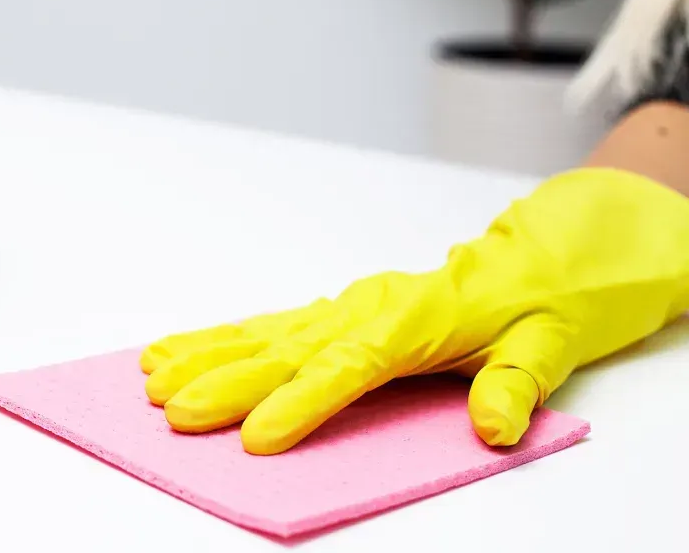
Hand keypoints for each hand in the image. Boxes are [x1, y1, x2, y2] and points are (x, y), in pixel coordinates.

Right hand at [140, 167, 688, 454]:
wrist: (531, 263)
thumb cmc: (533, 308)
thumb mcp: (546, 346)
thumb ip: (515, 385)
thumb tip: (494, 424)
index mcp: (413, 321)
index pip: (347, 367)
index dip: (300, 402)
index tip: (256, 436)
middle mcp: (365, 310)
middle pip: (286, 349)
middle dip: (226, 381)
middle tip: (175, 410)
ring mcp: (343, 307)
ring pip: (263, 333)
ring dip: (205, 355)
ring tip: (153, 378)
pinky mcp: (331, 312)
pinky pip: (267, 325)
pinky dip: (219, 338)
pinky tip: (178, 351)